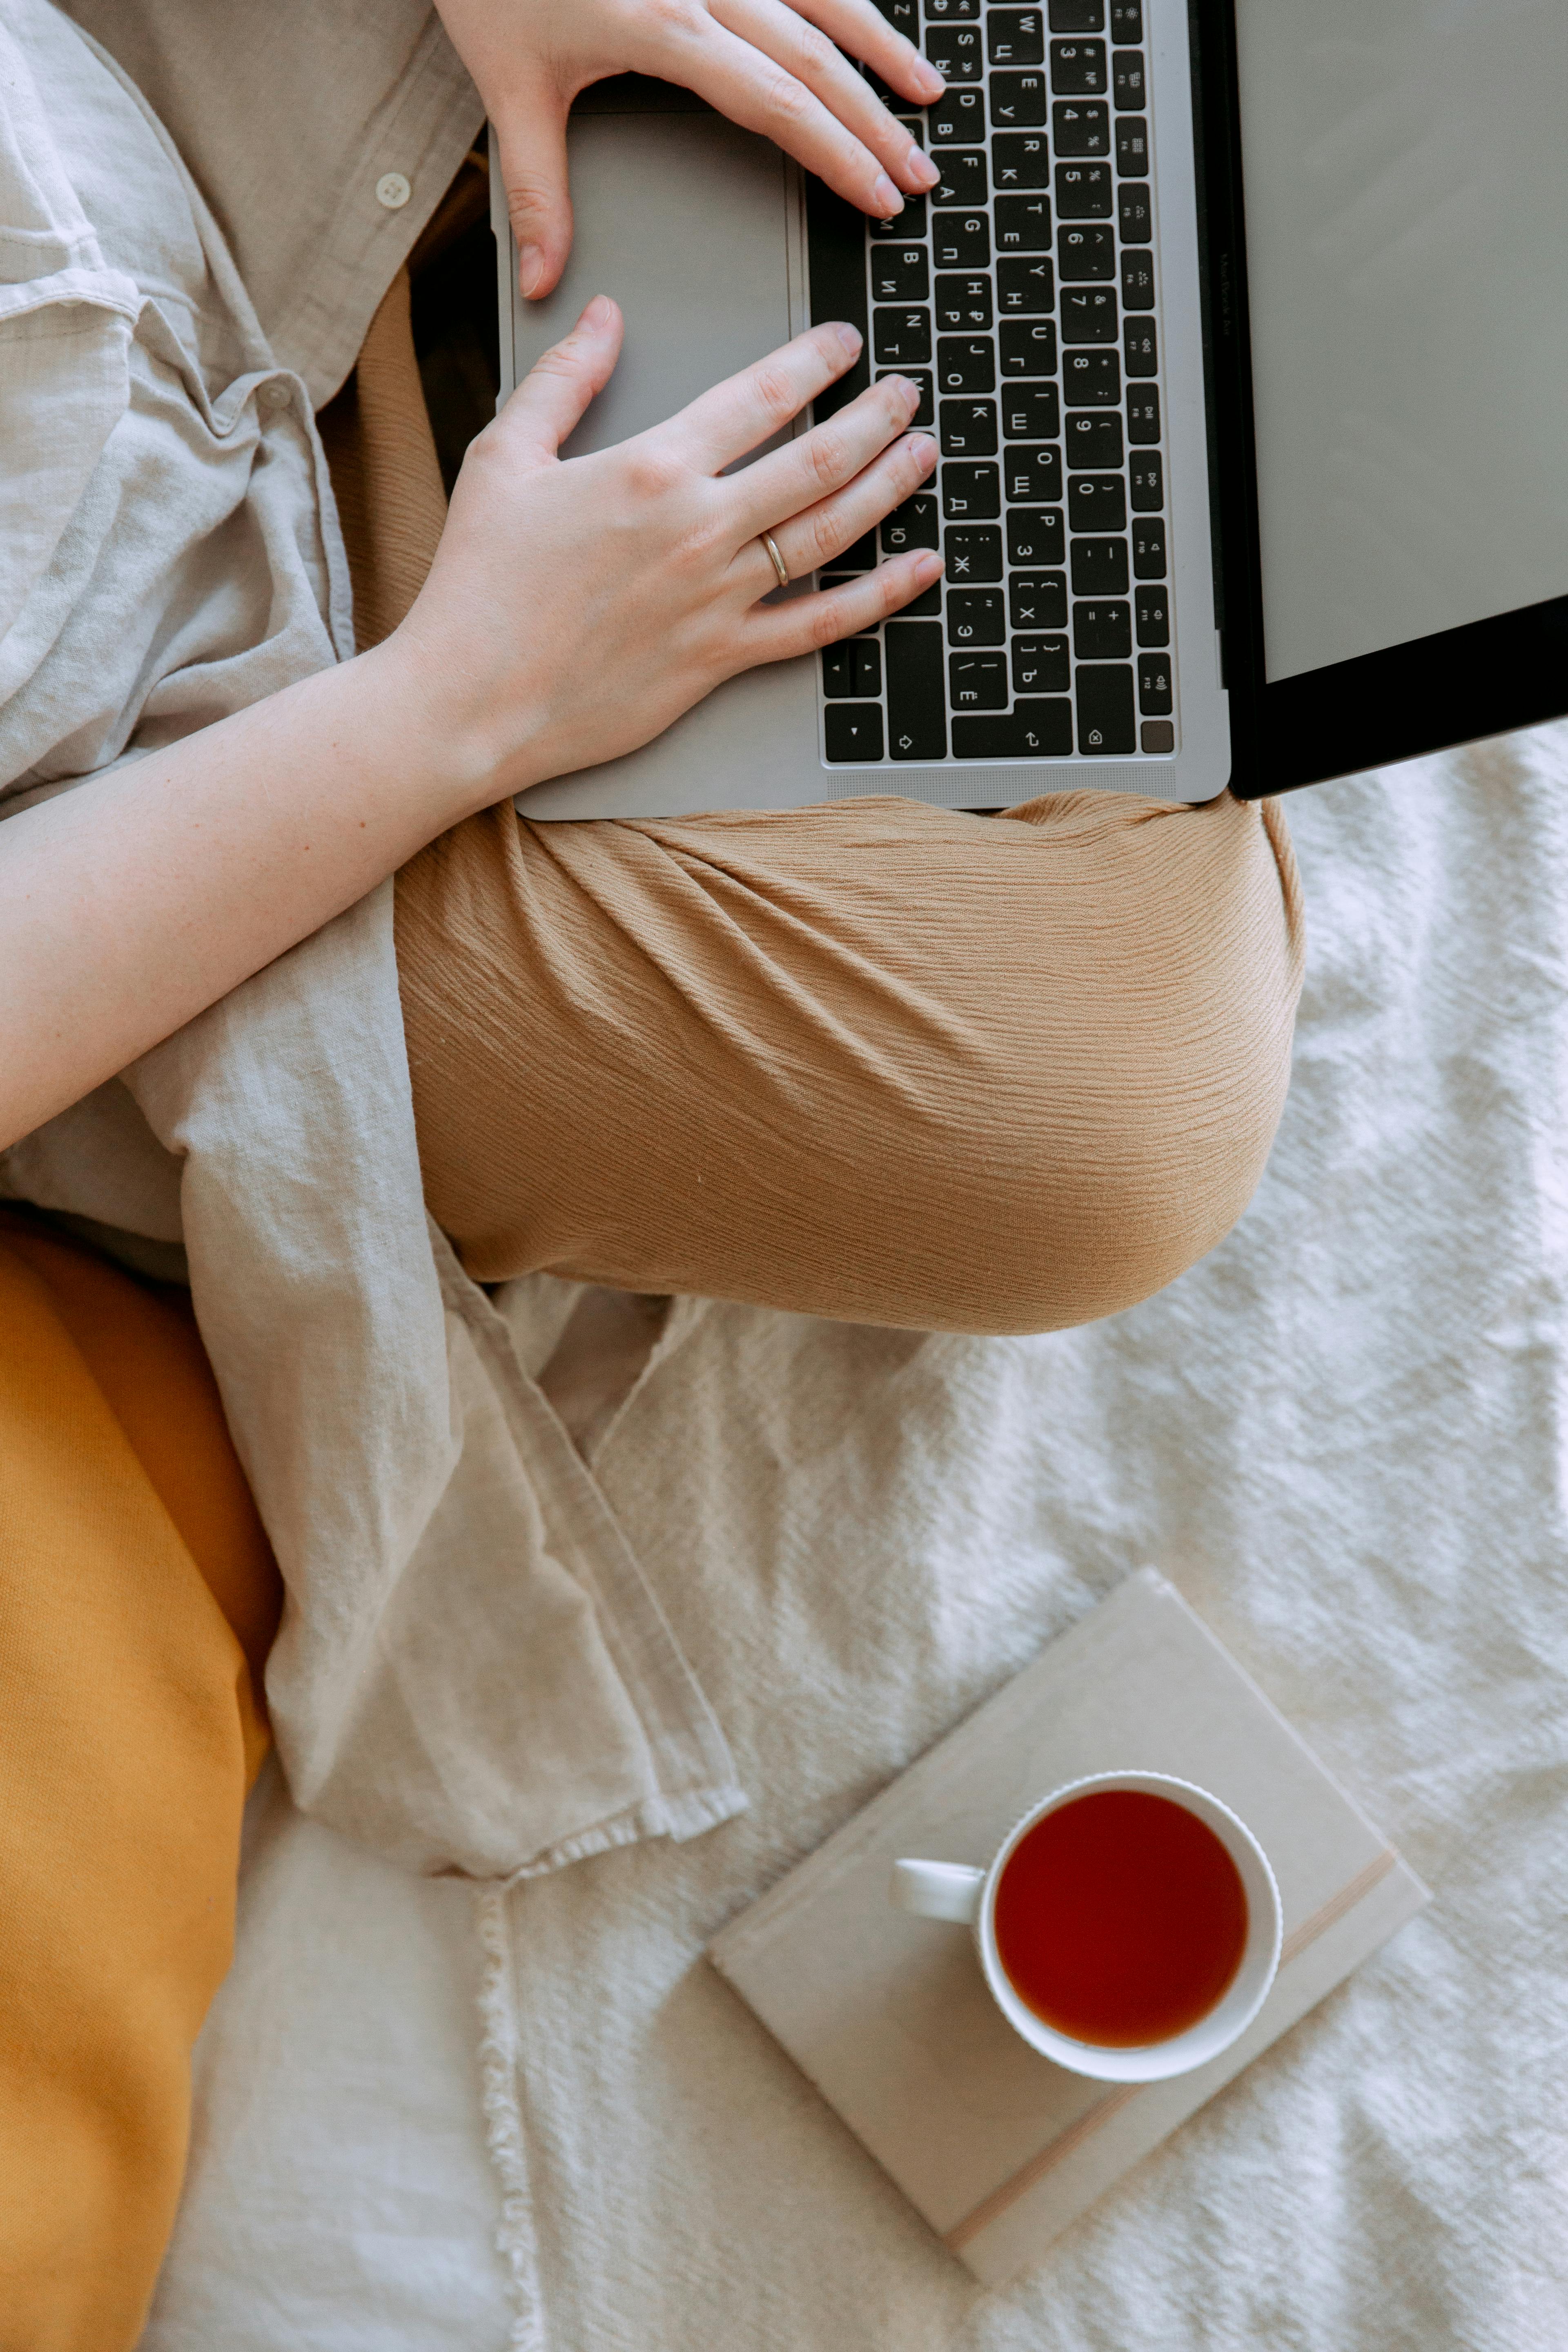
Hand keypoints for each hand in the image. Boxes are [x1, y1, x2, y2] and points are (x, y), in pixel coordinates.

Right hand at [390, 297, 940, 796]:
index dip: (813, 362)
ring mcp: (717, 598)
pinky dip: (879, 596)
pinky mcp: (720, 660)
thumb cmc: (478, 583)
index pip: (756, 397)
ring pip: (829, 531)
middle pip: (814, 459)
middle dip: (873, 417)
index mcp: (649, 469)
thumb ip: (562, 380)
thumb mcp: (504, 458)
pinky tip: (920, 568)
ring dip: (887, 486)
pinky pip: (819, 624)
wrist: (469, 699)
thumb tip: (602, 315)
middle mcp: (697, 530)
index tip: (846, 344)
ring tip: (924, 453)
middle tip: (908, 392)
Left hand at [433, 0, 942, 296]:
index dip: (838, 155)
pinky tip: (870, 23)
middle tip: (918, 171)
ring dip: (880, 46)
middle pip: (818, 58)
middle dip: (876, 122)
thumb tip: (541, 280)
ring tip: (926, 92)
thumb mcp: (509, 91)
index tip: (876, 195)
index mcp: (667, 30)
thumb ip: (538, 191)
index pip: (780, 103)